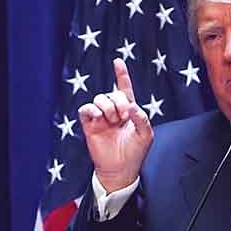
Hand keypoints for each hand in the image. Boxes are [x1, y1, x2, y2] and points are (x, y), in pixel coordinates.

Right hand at [78, 59, 153, 191]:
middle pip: (112, 93)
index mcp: (128, 111)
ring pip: (99, 98)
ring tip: (113, 121)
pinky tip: (99, 117)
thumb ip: (142, 117)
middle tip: (123, 117)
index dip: (121, 75)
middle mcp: (114, 111)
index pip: (124, 88)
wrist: (120, 170)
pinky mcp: (90, 125)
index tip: (117, 61)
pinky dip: (92, 109)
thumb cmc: (135, 153)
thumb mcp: (146, 134)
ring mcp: (101, 117)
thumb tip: (130, 105)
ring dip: (108, 107)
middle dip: (119, 101)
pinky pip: (85, 109)